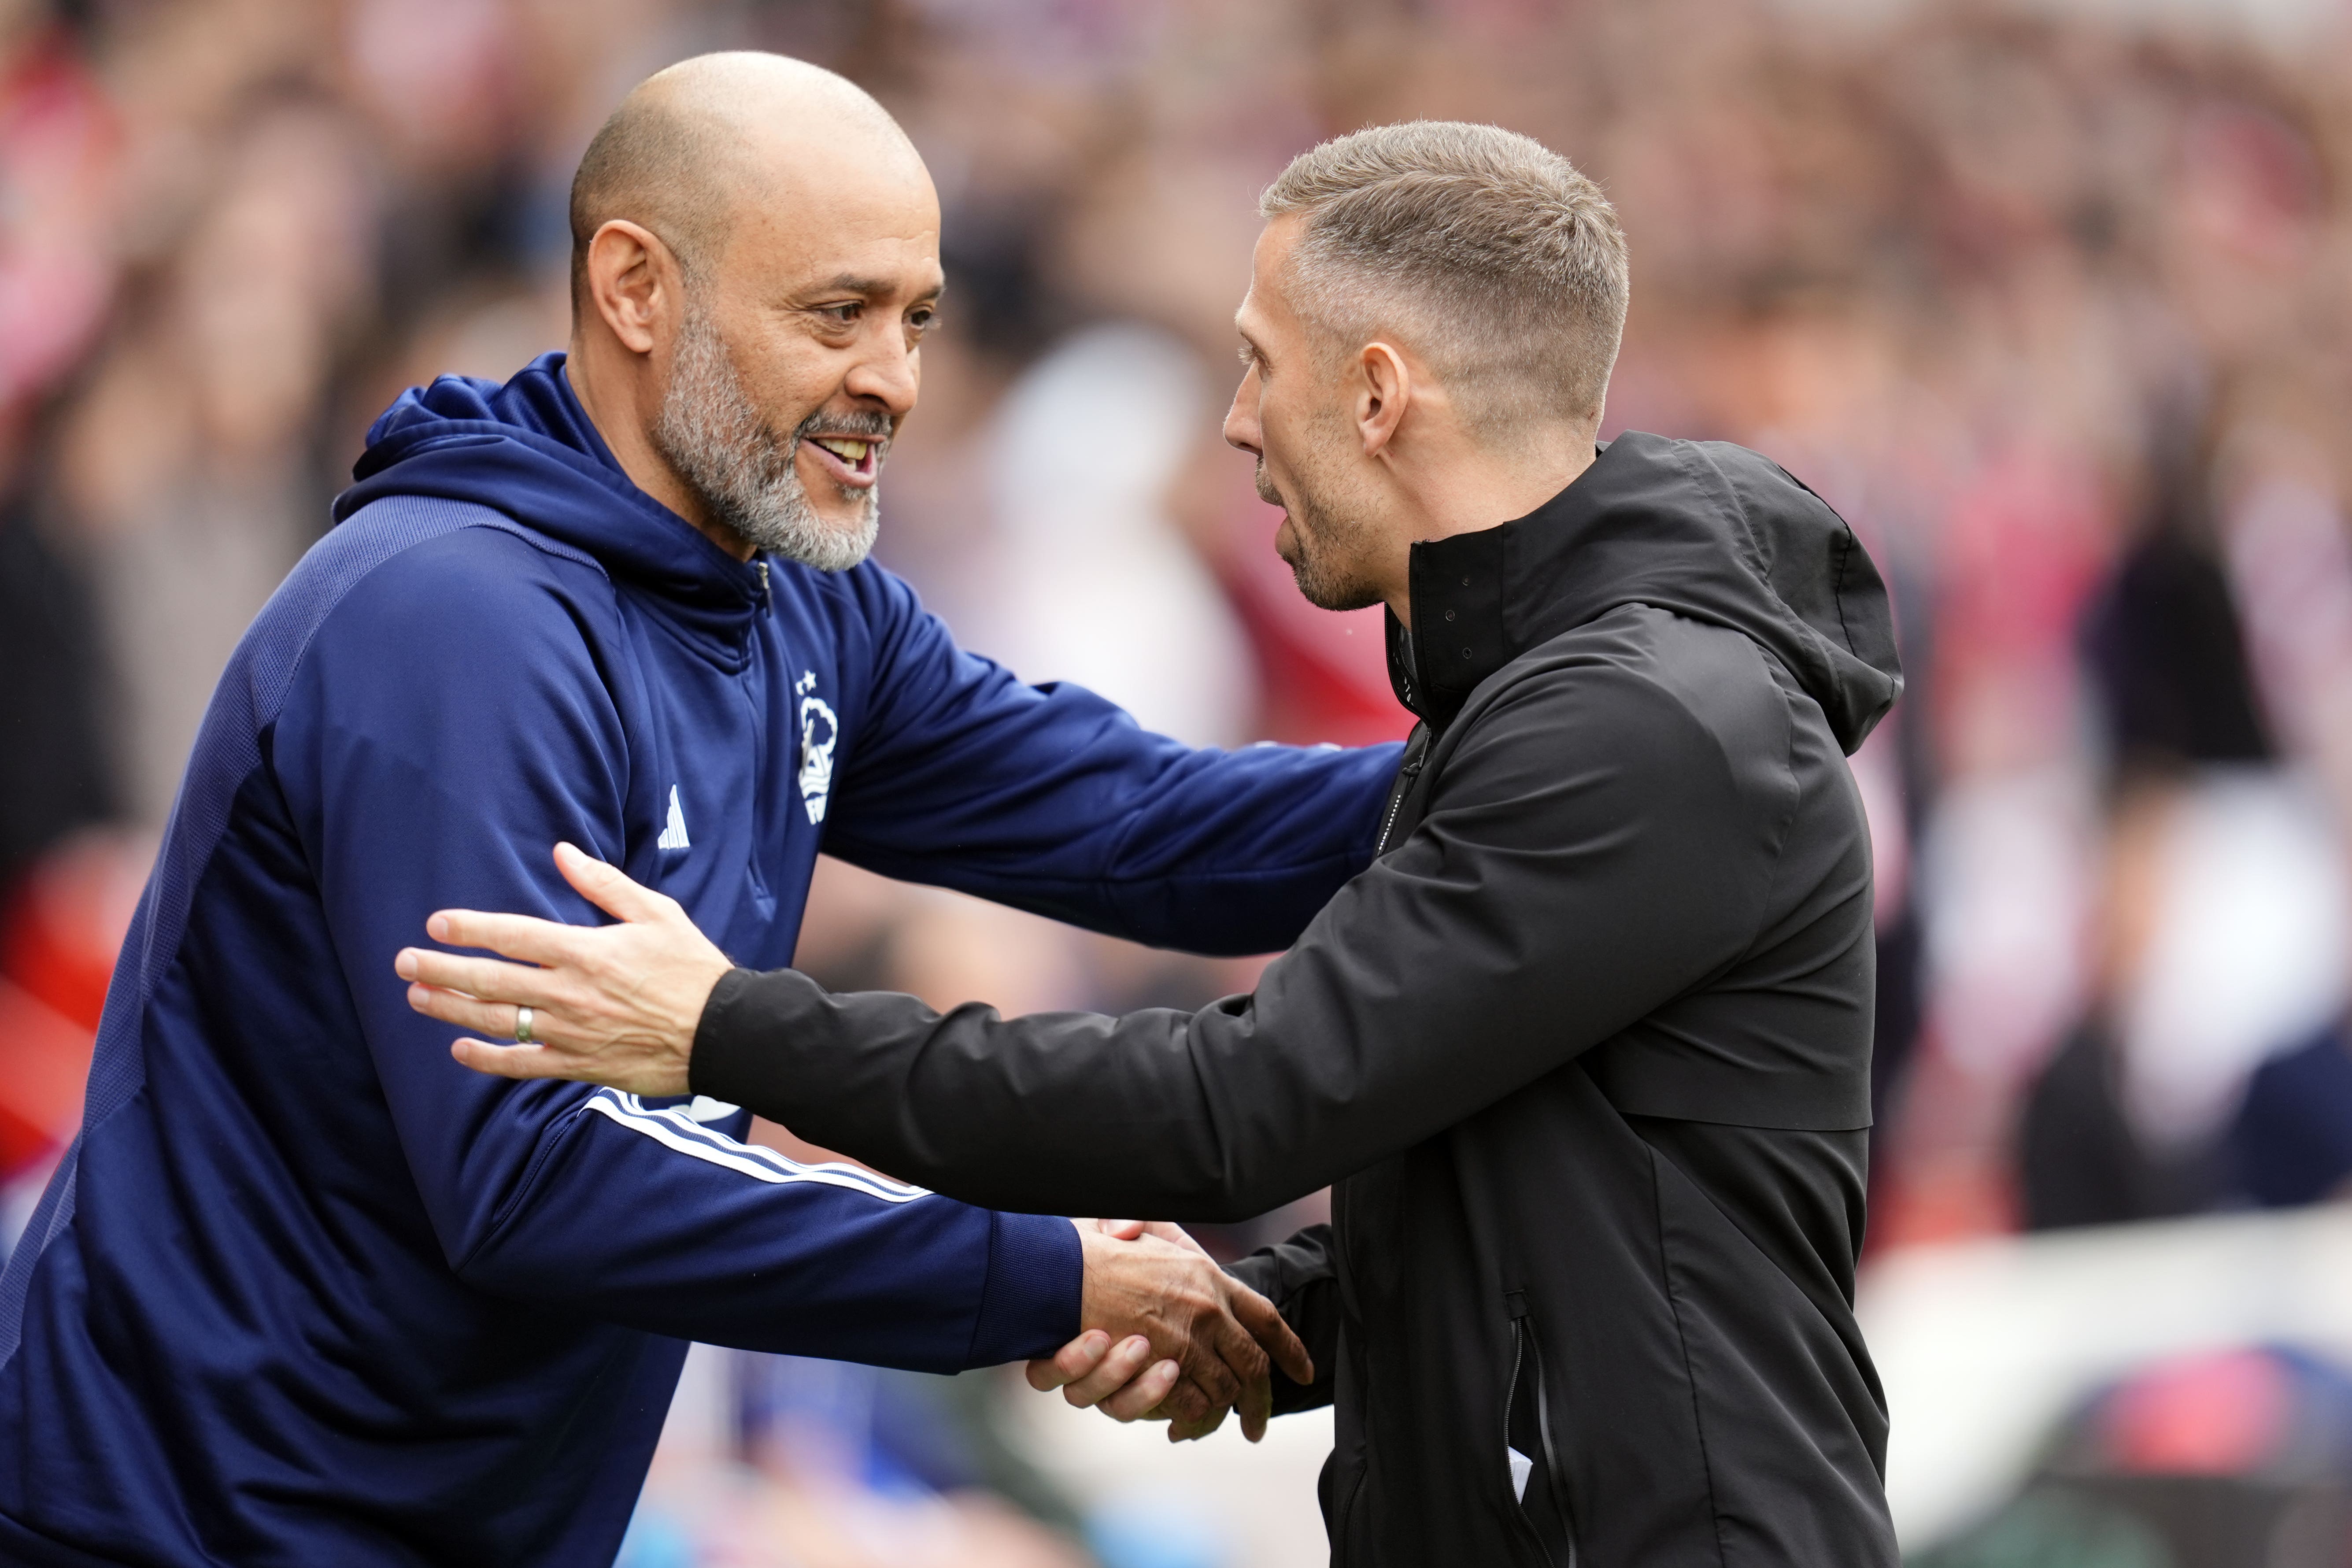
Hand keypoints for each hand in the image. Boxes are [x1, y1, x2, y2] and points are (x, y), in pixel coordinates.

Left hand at [395, 843, 729, 1095]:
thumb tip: (562, 853)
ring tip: (418, 997)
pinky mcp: (578, 1064)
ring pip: (495, 1020)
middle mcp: (569, 992)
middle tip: (404, 963)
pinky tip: (460, 1047)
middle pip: (489, 980)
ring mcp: (570, 1032)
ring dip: (451, 1008)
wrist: (723, 1033)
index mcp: (586, 951)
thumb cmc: (692, 969)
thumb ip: (604, 884)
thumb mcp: (656, 914)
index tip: (436, 924)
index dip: (469, 929)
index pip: (512, 936)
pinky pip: (520, 1064)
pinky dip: (486, 1057)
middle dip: (440, 970)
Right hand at [1030, 1219, 1310, 1443]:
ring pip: (1223, 1390)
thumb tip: (1174, 1247)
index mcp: (1209, 1277)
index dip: (1289, 1348)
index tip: (1304, 1373)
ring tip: (1214, 1426)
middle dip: (1259, 1402)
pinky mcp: (1164, 1367)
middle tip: (1257, 1426)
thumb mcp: (1142, 1230)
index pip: (1265, 1317)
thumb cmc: (1095, 1252)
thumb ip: (1166, 1237)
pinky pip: (1193, 1404)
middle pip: (1252, 1365)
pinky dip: (1190, 1418)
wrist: (1061, 1271)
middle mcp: (1208, 1309)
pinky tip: (1181, 1425)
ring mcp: (1188, 1339)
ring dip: (1219, 1413)